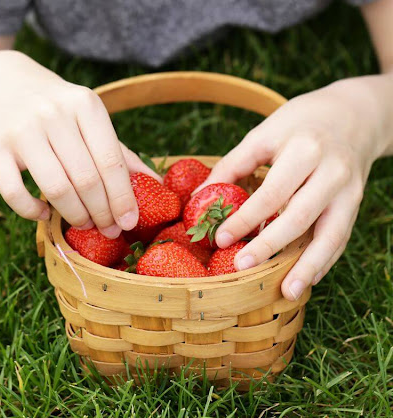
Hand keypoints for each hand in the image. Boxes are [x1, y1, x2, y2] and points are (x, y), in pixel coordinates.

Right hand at [0, 51, 158, 237]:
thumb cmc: (53, 105)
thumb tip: (155, 185)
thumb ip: (116, 150)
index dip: (123, 198)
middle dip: (102, 213)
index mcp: (85, 105)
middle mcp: (53, 114)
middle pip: (86, 180)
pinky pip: (15, 193)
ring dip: (74, 215)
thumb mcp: (87, 116)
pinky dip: (32, 212)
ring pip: (56, 189)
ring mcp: (21, 131)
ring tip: (83, 223)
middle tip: (108, 229)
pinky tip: (43, 214)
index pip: (111, 162)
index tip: (129, 222)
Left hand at [202, 77, 391, 300]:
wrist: (354, 114)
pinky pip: (341, 238)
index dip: (245, 218)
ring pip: (330, 235)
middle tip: (242, 266)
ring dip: (307, 266)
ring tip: (288, 293)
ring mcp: (348, 191)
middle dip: (270, 245)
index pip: (272, 192)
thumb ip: (232, 165)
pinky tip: (306, 280)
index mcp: (304, 150)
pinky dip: (324, 261)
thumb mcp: (264, 134)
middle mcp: (331, 172)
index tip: (220, 238)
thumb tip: (199, 198)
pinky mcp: (355, 204)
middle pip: (300, 216)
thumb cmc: (298, 124)